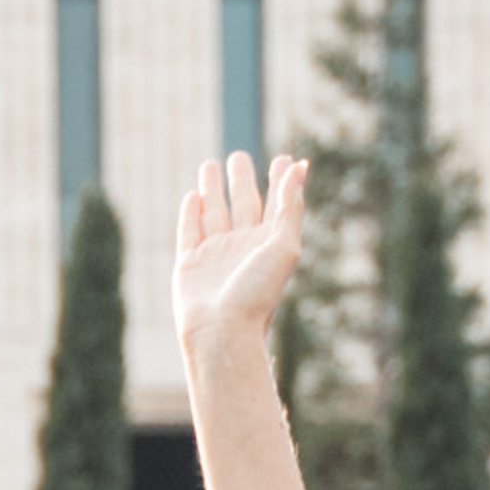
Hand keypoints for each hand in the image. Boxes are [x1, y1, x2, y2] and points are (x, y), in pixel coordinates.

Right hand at [173, 151, 306, 353]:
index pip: (277, 205)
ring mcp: (215, 256)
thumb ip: (290, 206)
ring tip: (210, 165)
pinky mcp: (189, 265)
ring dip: (213, 189)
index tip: (285, 159)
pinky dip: (190, 213)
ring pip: (214, 213)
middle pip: (243, 205)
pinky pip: (189, 232)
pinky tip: (192, 197)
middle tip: (239, 157)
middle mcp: (243, 248)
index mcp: (269, 244)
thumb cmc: (256, 295)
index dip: (282, 181)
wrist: (221, 333)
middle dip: (241, 180)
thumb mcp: (283, 247)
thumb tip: (299, 166)